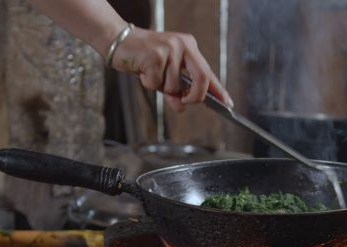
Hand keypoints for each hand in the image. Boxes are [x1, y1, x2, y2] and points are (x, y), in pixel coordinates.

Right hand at [111, 27, 232, 111]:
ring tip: (150, 73)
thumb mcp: (163, 75)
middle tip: (183, 101)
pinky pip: (156, 83)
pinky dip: (148, 83)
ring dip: (160, 87)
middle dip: (194, 96)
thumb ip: (176, 90)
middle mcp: (183, 46)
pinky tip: (142, 71)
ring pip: (174, 86)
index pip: (208, 72)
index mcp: (189, 47)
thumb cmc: (143, 57)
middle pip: (201, 78)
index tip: (228, 104)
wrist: (118, 40)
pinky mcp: (155, 56)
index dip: (218, 90)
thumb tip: (181, 106)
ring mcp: (169, 49)